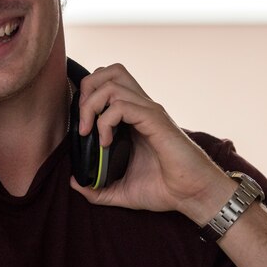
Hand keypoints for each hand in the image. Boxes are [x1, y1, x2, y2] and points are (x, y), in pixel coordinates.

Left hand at [69, 63, 233, 223]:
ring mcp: (149, 112)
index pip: (107, 84)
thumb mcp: (122, 191)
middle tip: (83, 122)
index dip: (87, 98)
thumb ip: (98, 189)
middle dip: (87, 90)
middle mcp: (142, 108)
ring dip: (91, 106)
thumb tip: (74, 182)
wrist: (192, 195)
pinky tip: (107, 143)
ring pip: (111, 84)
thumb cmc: (165, 189)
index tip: (82, 129)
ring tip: (90, 134)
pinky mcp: (154, 120)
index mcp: (134, 117)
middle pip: (109, 72)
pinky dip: (105, 122)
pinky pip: (121, 105)